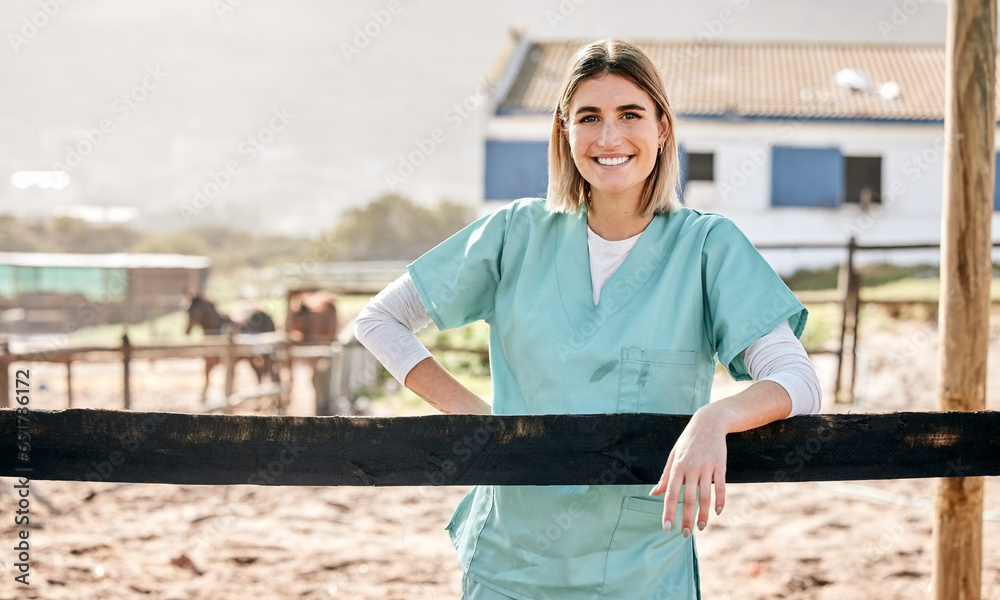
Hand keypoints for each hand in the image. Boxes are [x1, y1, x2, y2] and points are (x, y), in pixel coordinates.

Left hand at [648, 406, 727, 536]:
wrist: (709, 423)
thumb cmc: (687, 441)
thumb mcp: (673, 455)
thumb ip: (665, 476)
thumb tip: (653, 494)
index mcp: (677, 467)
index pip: (670, 494)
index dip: (669, 512)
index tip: (667, 529)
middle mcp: (691, 468)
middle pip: (688, 499)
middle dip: (686, 519)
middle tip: (685, 535)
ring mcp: (707, 467)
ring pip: (705, 496)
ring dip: (703, 514)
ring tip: (701, 528)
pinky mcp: (720, 465)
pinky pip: (721, 487)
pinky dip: (720, 501)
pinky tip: (718, 512)